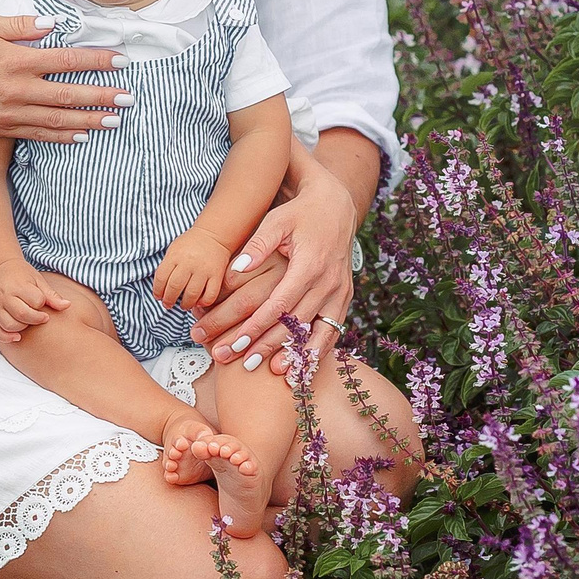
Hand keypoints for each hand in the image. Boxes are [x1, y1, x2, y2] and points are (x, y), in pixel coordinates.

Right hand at [0, 13, 129, 142]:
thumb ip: (20, 25)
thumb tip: (52, 23)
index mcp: (15, 60)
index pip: (65, 60)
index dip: (95, 61)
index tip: (119, 61)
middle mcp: (17, 88)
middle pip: (68, 93)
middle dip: (102, 95)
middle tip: (128, 97)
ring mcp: (11, 112)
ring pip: (59, 118)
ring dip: (90, 119)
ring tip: (115, 120)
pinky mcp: (4, 127)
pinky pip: (40, 134)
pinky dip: (64, 136)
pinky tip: (84, 135)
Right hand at [0, 260, 68, 343]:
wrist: (0, 268)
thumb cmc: (21, 275)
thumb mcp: (38, 280)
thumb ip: (51, 295)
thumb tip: (67, 305)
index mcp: (18, 285)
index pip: (35, 300)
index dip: (42, 305)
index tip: (44, 304)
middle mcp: (4, 296)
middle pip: (22, 314)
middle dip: (36, 319)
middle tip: (42, 318)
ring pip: (9, 325)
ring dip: (22, 328)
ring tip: (29, 322)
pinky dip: (6, 337)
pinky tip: (17, 337)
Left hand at [152, 227, 231, 310]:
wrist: (214, 236)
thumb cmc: (190, 244)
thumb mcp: (174, 249)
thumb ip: (167, 266)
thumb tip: (160, 288)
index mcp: (175, 255)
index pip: (161, 277)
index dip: (157, 290)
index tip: (158, 296)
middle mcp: (189, 263)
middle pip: (175, 287)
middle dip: (169, 300)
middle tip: (168, 304)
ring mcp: (203, 270)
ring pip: (192, 294)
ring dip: (185, 304)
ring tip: (183, 305)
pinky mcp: (217, 275)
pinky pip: (210, 295)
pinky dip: (203, 302)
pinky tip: (199, 302)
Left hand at [190, 167, 356, 373]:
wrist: (336, 206)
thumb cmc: (298, 213)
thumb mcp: (276, 220)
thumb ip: (256, 245)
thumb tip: (235, 269)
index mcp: (309, 265)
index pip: (279, 304)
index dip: (257, 327)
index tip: (236, 344)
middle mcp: (328, 283)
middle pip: (295, 323)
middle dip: (268, 345)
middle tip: (243, 364)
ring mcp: (340, 292)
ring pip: (316, 332)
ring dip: (296, 355)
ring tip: (275, 372)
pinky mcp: (344, 298)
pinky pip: (333, 329)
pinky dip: (319, 350)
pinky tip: (304, 366)